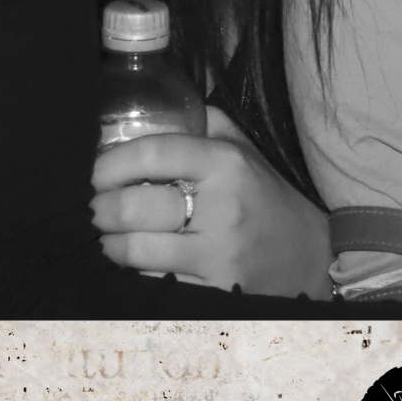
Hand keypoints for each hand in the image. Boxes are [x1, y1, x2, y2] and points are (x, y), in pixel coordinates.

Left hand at [91, 105, 332, 298]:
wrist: (308, 254)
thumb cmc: (263, 196)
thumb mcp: (242, 149)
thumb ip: (204, 124)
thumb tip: (151, 109)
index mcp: (225, 163)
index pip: (153, 153)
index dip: (111, 163)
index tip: (94, 172)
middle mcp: (223, 207)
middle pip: (135, 207)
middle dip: (100, 209)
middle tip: (93, 208)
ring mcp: (218, 254)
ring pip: (137, 251)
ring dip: (109, 243)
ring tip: (105, 236)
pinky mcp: (214, 291)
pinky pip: (153, 283)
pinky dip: (134, 272)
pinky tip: (132, 262)